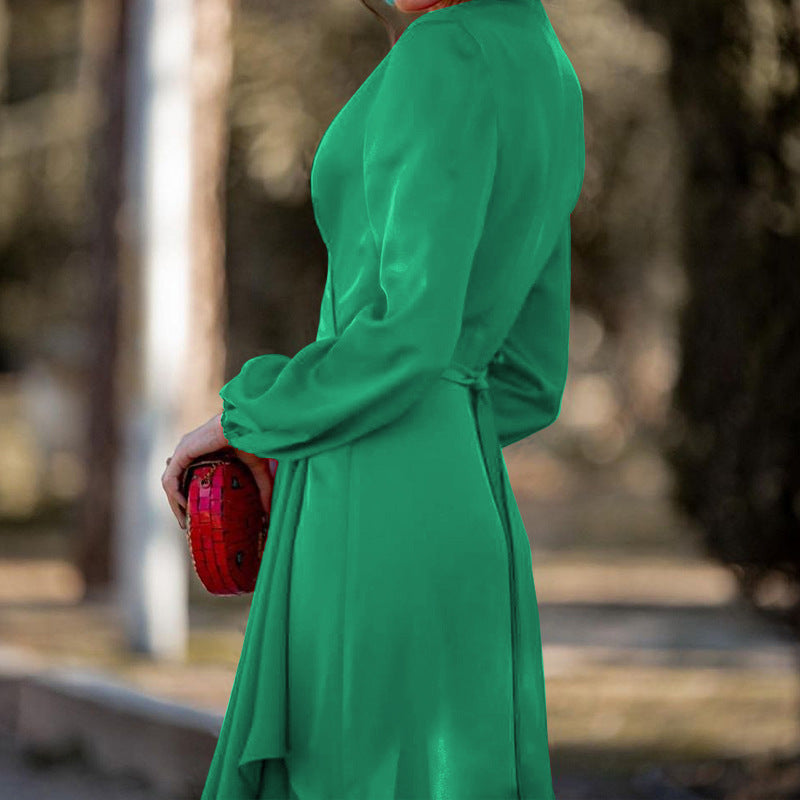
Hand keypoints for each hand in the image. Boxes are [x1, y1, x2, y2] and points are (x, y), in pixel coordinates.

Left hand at [162, 413, 275, 528]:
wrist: (247, 424)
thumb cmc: (254, 439)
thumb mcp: (259, 470)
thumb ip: (263, 490)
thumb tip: (269, 515)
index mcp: (204, 450)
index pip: (190, 475)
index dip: (191, 496)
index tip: (198, 515)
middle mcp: (190, 450)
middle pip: (177, 481)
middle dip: (180, 504)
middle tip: (188, 524)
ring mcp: (183, 450)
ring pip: (171, 483)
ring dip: (174, 504)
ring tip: (184, 522)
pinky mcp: (182, 452)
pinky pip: (170, 480)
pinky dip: (174, 495)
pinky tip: (184, 508)